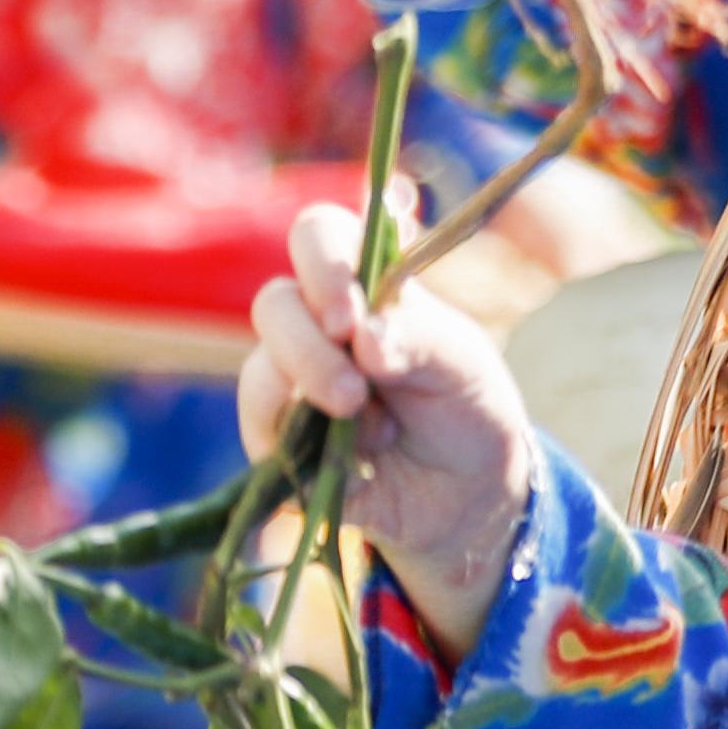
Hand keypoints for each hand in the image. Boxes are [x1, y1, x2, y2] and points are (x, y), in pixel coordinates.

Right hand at [246, 198, 546, 640]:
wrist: (466, 492)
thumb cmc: (465, 406)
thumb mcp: (464, 365)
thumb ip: (420, 339)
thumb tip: (365, 338)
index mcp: (362, 284)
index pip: (318, 236)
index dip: (321, 262)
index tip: (347, 313)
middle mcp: (314, 323)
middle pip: (274, 304)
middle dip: (309, 349)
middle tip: (353, 392)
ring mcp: (287, 380)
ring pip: (261, 372)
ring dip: (314, 401)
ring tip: (377, 432)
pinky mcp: (276, 439)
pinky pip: (264, 434)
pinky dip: (313, 451)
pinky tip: (360, 463)